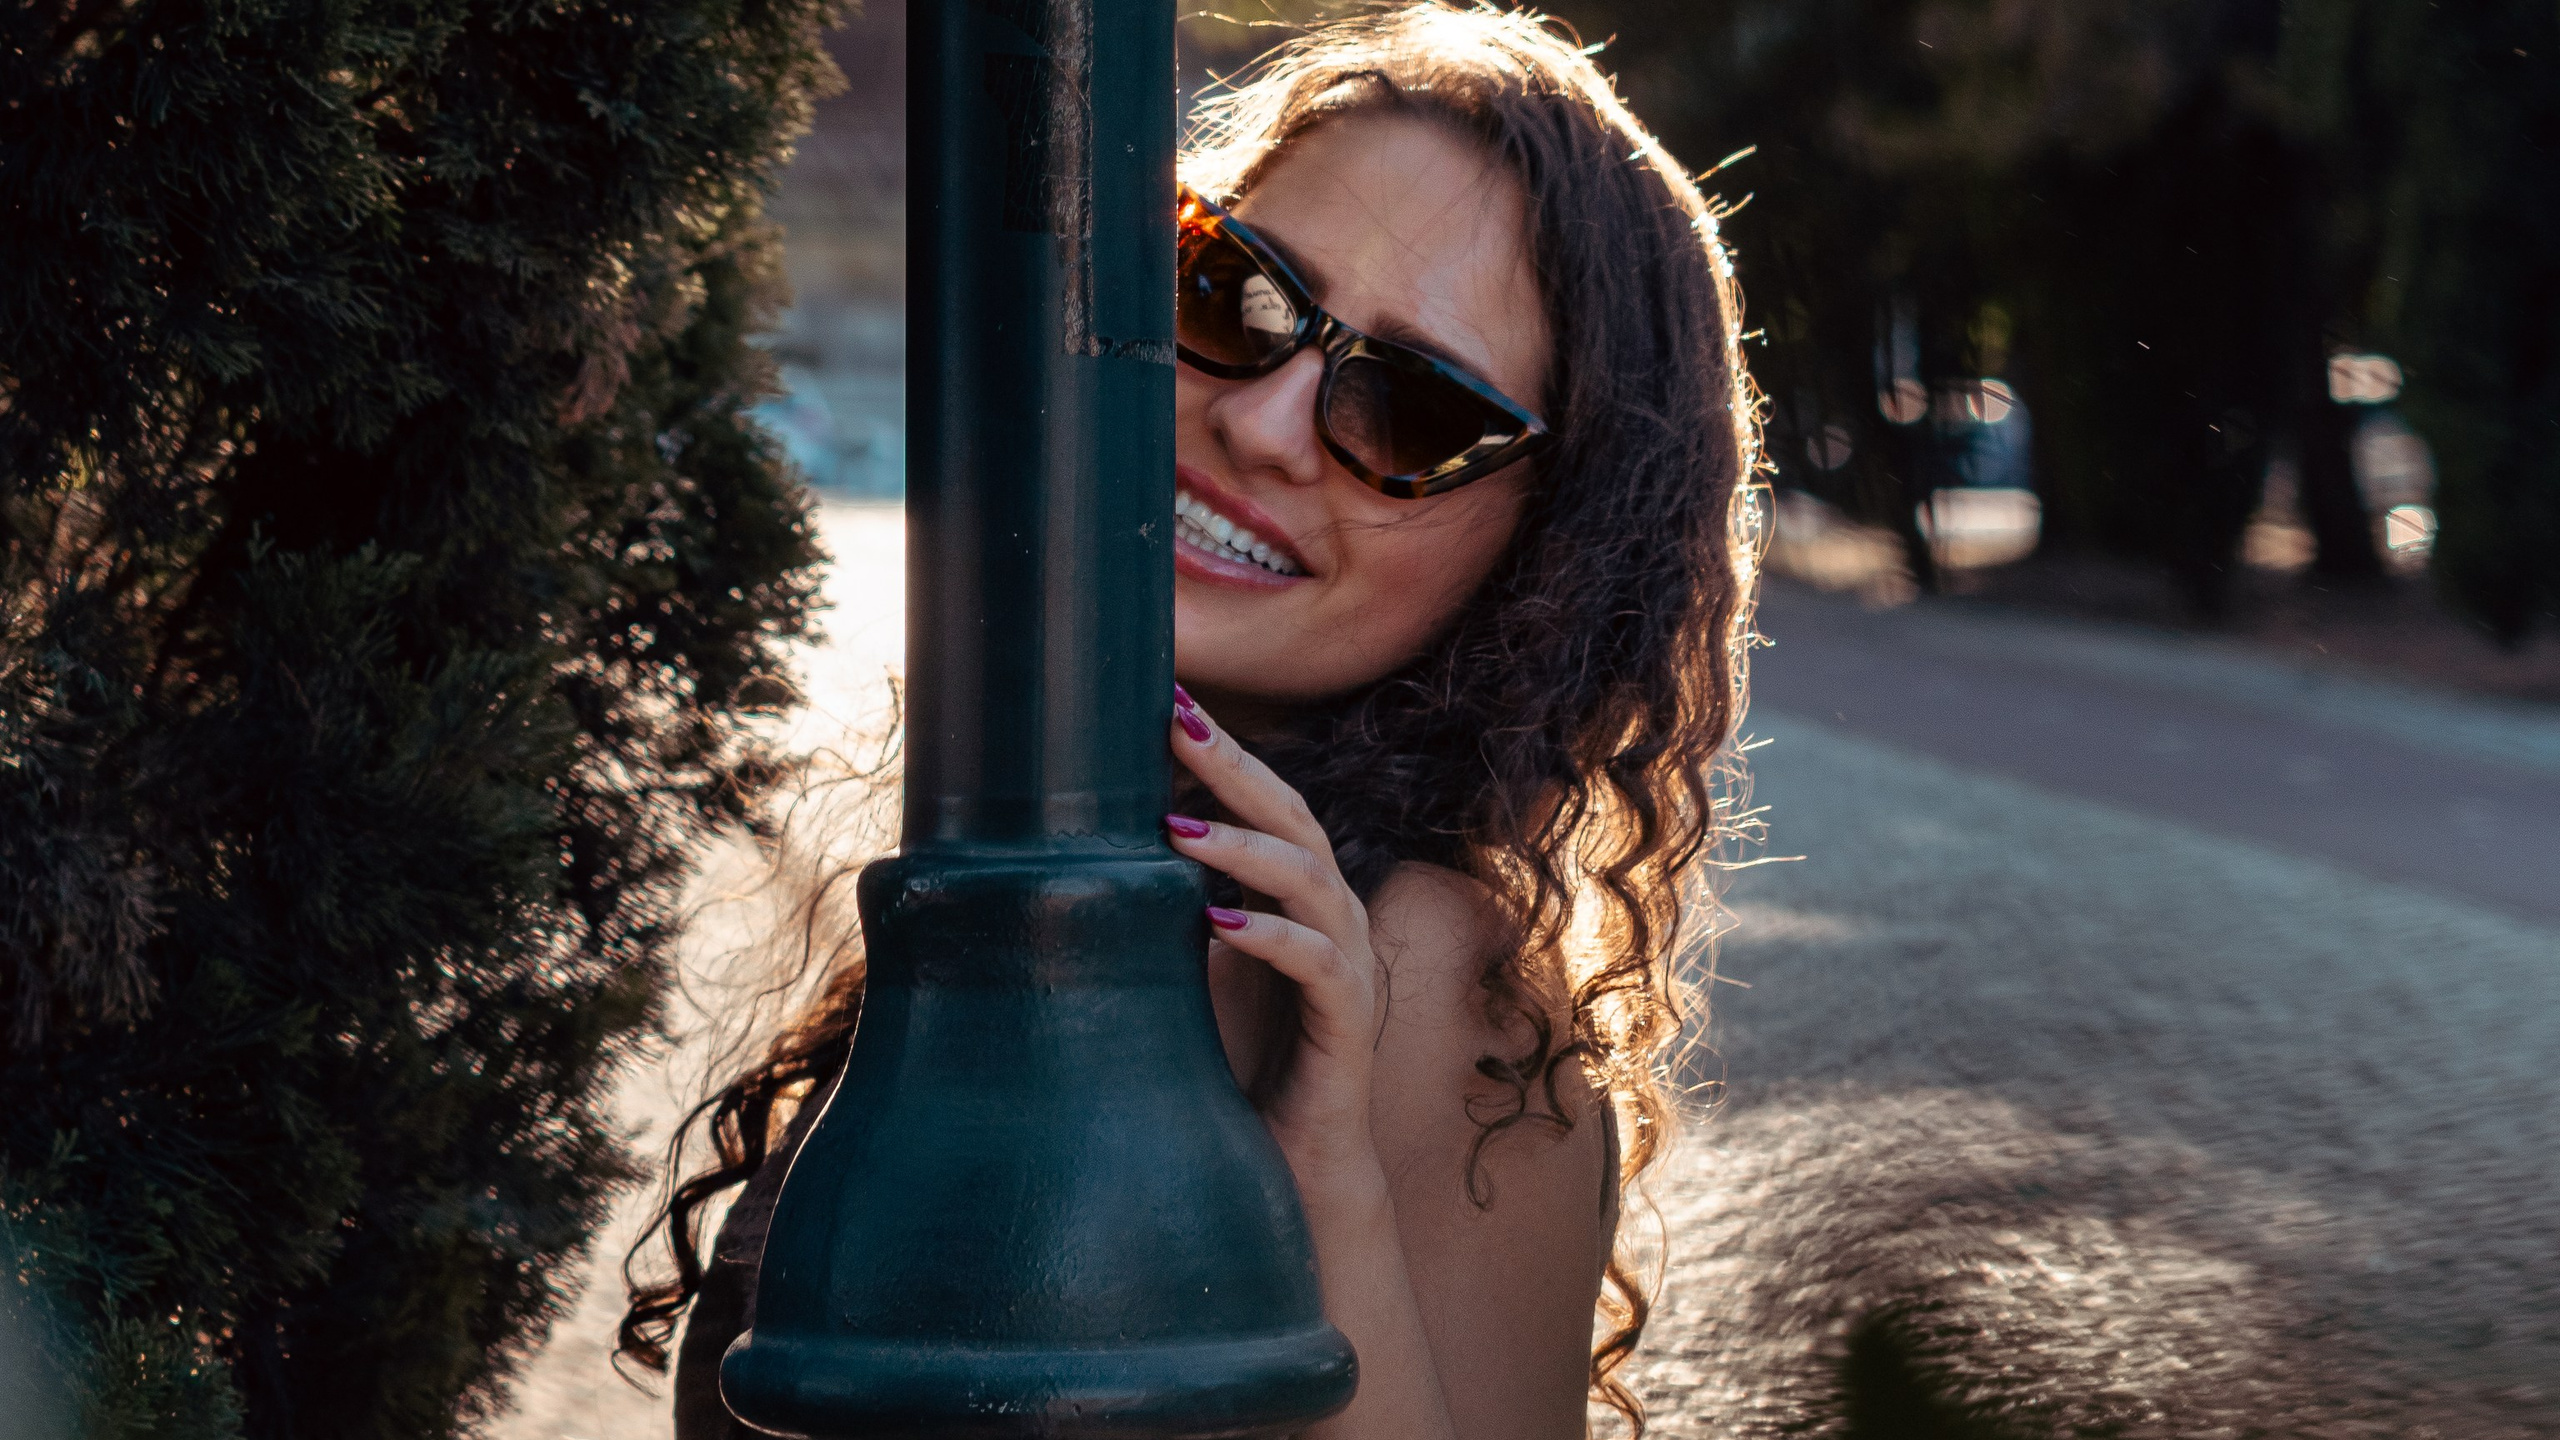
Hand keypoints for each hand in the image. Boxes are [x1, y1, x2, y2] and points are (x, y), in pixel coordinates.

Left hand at [1164, 686, 1383, 1202]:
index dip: (1218, 747)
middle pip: (1291, 814)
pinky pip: (1319, 965)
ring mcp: (1345, 963)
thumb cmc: (1228, 1056)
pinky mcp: (1347, 1022)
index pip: (1262, 798)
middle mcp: (1327, 913)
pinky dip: (1269, 938)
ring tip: (1177, 824)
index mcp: (1291, 891)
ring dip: (1242, 846)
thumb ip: (1153, 907)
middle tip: (1175, 715)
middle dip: (1232, 762)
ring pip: (1310, 877)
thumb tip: (1062, 846)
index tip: (1162, 692)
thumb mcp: (1180, 964)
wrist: (1289, 1161)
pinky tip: (1218, 922)